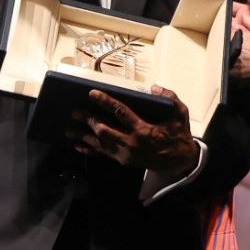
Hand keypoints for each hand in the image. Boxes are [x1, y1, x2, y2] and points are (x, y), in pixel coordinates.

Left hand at [67, 86, 198, 175]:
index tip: (92, 93)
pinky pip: (102, 154)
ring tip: (68, 129)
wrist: (180, 161)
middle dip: (88, 120)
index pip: (121, 112)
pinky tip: (77, 145)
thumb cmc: (178, 134)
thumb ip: (170, 98)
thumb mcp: (180, 114)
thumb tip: (155, 88)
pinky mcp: (123, 160)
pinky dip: (89, 149)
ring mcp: (126, 154)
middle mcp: (132, 143)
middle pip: (104, 130)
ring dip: (83, 136)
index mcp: (143, 129)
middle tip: (74, 111)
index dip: (105, 102)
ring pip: (100, 144)